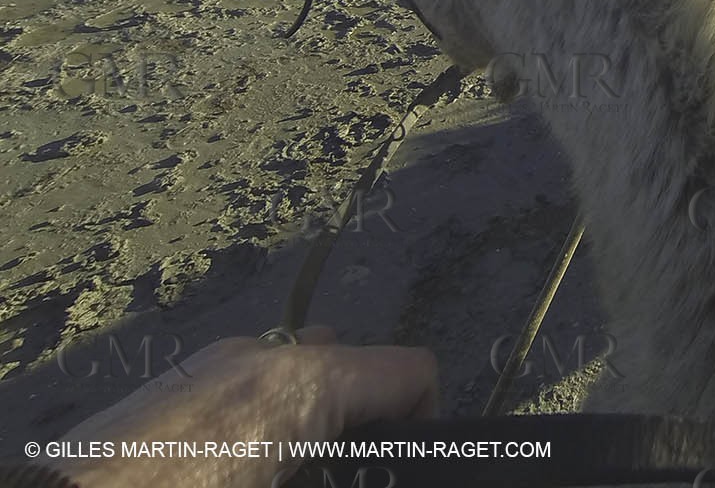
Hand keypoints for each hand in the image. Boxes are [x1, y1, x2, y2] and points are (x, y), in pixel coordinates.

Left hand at [45, 328, 437, 487]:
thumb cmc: (194, 484)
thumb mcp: (298, 473)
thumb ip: (348, 458)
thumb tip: (365, 461)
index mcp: (307, 383)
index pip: (413, 373)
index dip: (424, 422)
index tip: (402, 466)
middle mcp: (269, 356)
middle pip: (356, 370)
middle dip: (360, 423)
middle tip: (338, 471)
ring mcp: (217, 363)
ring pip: (298, 371)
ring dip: (310, 419)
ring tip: (284, 468)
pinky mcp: (175, 381)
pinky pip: (247, 381)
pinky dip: (262, 417)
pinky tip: (234, 462)